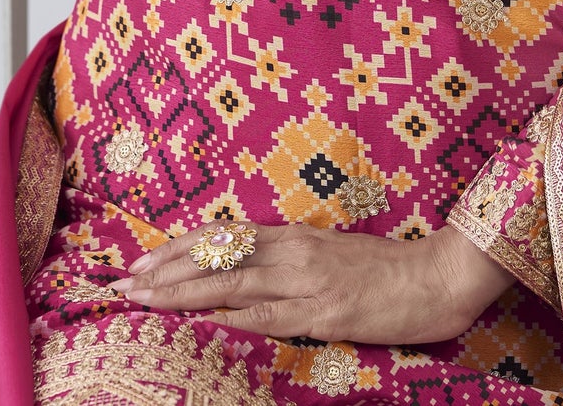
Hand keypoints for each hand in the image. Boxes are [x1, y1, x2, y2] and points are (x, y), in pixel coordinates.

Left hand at [109, 221, 512, 345]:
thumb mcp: (332, 256)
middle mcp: (293, 251)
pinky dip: (231, 318)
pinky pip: (269, 316)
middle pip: (218, 256)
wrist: (438, 275)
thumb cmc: (387, 270)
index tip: (143, 260)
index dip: (180, 247)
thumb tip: (250, 275)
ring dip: (184, 291)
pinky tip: (201, 324)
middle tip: (124, 281)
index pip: (224, 237)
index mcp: (294, 237)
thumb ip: (292, 263)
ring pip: (232, 283)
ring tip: (145, 298)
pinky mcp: (325, 311)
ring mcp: (308, 281)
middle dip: (167, 269)